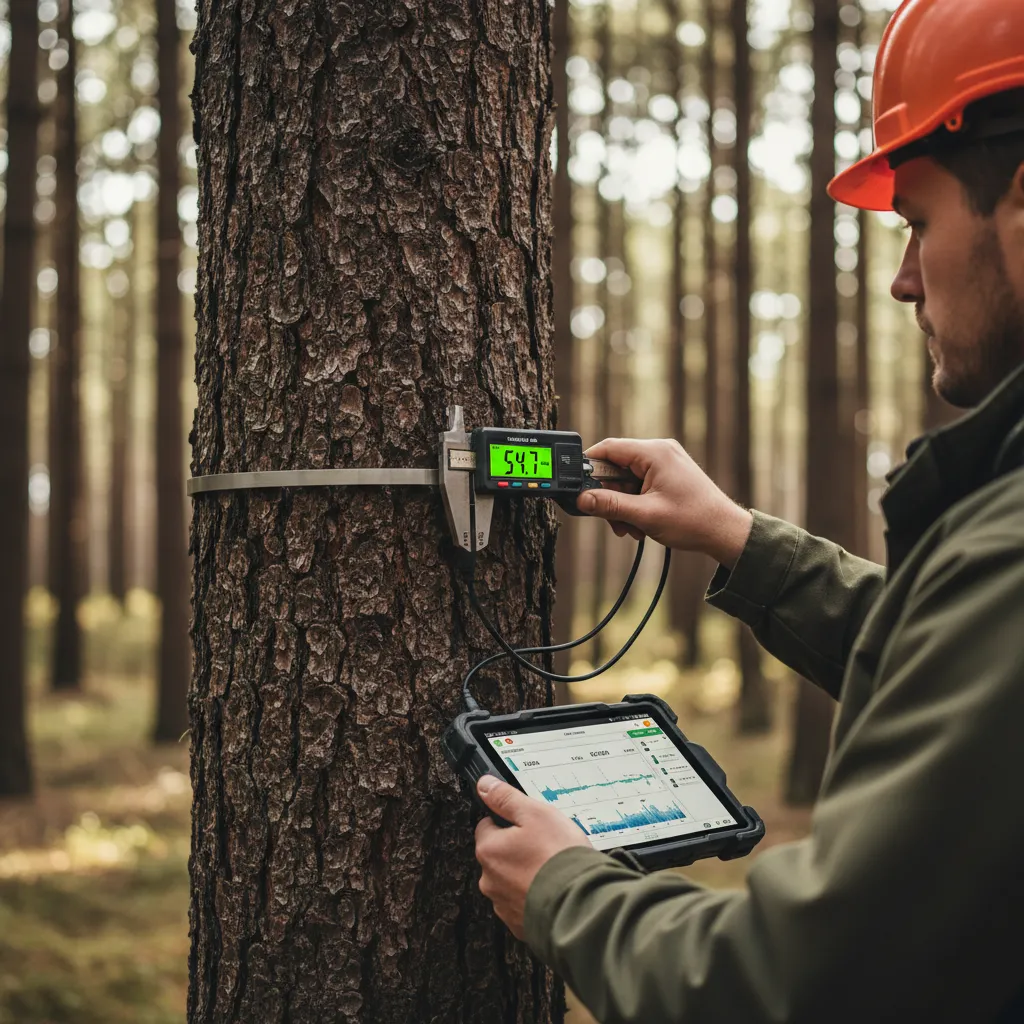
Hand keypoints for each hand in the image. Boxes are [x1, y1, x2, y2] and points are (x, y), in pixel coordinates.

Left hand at [474, 774, 589, 939]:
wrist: (580, 904)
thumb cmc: (558, 857)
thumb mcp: (535, 813)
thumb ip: (506, 798)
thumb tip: (484, 786)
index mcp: (489, 850)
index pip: (487, 826)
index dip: (508, 822)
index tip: (528, 825)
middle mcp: (490, 880)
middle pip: (499, 854)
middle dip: (518, 849)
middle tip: (546, 846)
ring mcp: (504, 905)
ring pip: (511, 880)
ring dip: (526, 874)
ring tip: (554, 869)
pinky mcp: (520, 924)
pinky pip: (524, 903)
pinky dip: (535, 896)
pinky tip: (554, 889)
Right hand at [579, 438, 752, 568]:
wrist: (725, 531)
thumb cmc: (693, 520)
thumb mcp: (645, 515)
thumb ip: (610, 505)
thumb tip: (582, 499)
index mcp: (654, 453)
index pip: (608, 448)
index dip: (588, 466)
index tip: (577, 486)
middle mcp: (659, 451)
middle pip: (616, 467)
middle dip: (610, 496)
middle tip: (613, 521)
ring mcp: (664, 462)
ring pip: (626, 479)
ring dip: (622, 505)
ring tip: (632, 528)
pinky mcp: (667, 474)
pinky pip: (639, 484)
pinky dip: (635, 504)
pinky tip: (640, 524)